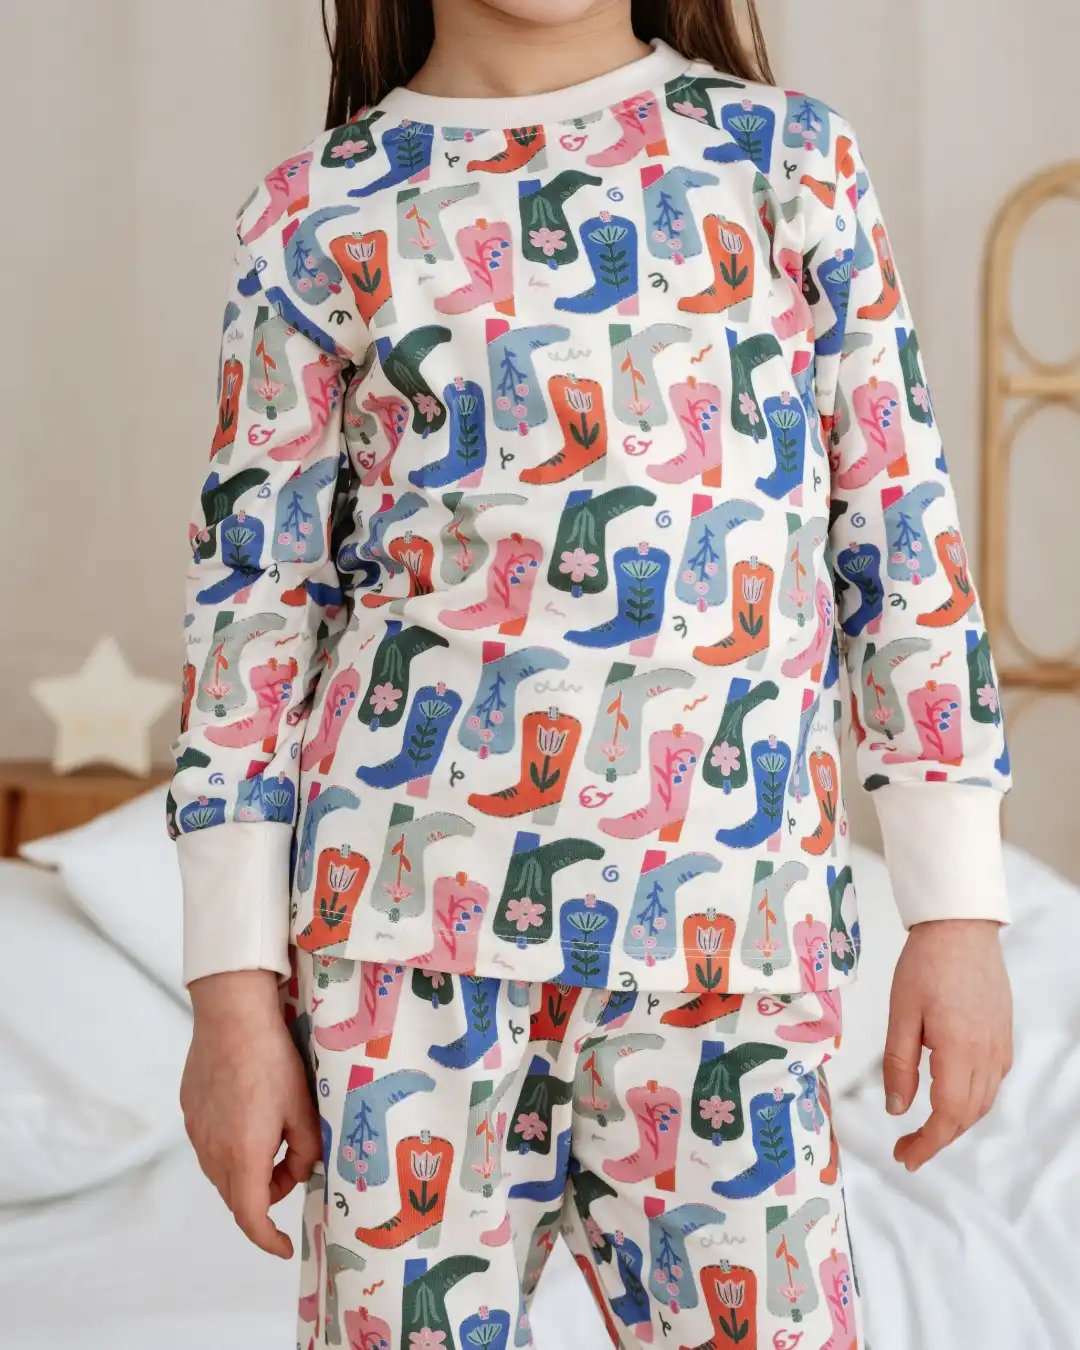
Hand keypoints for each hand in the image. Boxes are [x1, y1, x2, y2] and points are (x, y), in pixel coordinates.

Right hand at [181, 970, 320, 1256]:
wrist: (232, 1016)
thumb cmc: (271, 1060)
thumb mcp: (302, 1107)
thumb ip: (307, 1149)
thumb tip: (302, 1170)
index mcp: (243, 1156)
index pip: (250, 1217)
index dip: (268, 1239)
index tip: (284, 1245)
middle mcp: (213, 1151)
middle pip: (236, 1197)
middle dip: (265, 1197)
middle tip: (292, 1169)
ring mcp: (197, 1131)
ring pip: (222, 1173)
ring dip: (248, 1171)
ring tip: (275, 1136)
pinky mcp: (191, 1112)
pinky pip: (211, 1146)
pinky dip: (232, 1149)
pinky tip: (251, 1115)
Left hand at [883, 919, 1012, 1171]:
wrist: (960, 929)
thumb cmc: (925, 965)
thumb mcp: (900, 1014)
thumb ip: (898, 1064)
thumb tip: (896, 1109)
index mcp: (960, 1050)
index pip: (949, 1115)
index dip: (928, 1143)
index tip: (905, 1157)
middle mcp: (988, 1055)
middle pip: (968, 1115)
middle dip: (938, 1139)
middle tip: (906, 1150)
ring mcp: (1000, 1046)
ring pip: (982, 1102)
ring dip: (955, 1122)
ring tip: (923, 1130)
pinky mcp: (1003, 1036)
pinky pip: (990, 1082)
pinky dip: (970, 1100)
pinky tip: (948, 1097)